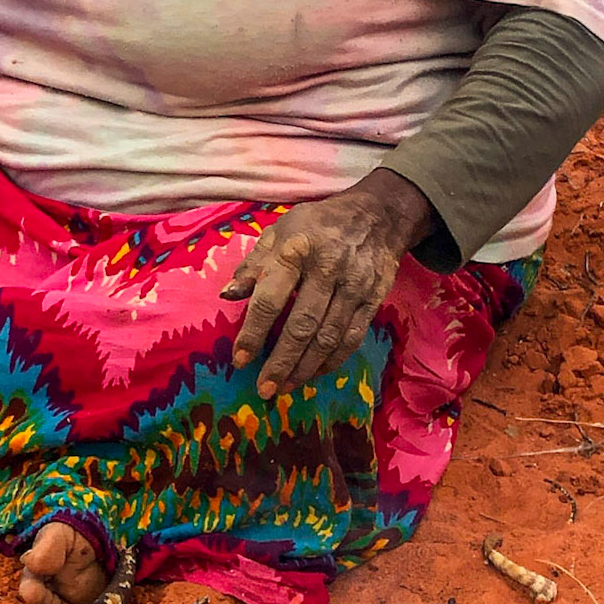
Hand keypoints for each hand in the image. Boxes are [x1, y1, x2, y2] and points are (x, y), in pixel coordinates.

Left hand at [222, 170, 433, 395]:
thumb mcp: (279, 233)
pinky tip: (314, 373)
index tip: (240, 359)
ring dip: (305, 368)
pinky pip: (352, 338)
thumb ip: (253, 266)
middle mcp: (327, 269)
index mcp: (296, 251)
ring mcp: (354, 286)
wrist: (376, 215)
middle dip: (281, 362)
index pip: (270, 299)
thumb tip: (227, 295)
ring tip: (285, 387)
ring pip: (328, 338)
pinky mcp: (373, 299)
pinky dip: (332, 361)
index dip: (254, 333)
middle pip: (302, 326)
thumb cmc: (316, 225)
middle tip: (264, 388)